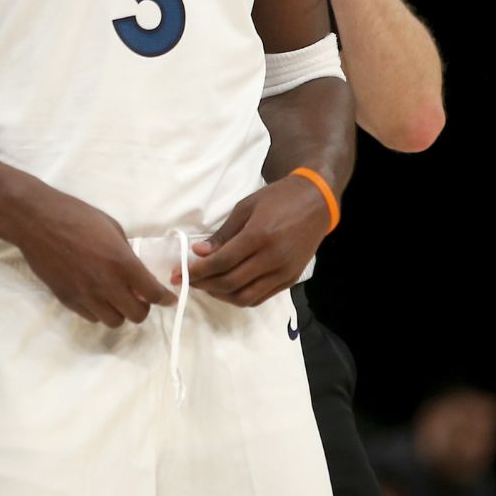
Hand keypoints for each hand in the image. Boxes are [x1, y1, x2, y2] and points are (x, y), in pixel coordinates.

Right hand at [0, 182, 175, 327]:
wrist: (36, 220)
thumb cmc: (76, 215)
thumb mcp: (112, 228)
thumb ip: (126, 253)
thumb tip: (134, 272)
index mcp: (122, 263)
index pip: (153, 294)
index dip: (165, 299)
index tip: (169, 299)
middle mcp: (106, 284)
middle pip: (136, 315)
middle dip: (143, 307)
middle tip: (139, 296)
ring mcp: (85, 295)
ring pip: (114, 321)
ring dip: (119, 311)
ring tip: (115, 297)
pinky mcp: (67, 299)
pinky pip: (91, 317)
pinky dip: (99, 310)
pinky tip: (95, 295)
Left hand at [180, 175, 330, 307]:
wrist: (316, 202)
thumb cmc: (278, 199)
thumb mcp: (245, 208)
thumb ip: (223, 234)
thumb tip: (199, 253)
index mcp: (259, 236)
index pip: (221, 263)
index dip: (197, 271)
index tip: (178, 273)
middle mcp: (272, 258)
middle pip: (230, 283)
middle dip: (203, 285)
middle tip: (186, 281)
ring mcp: (283, 272)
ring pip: (245, 297)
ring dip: (220, 295)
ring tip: (205, 285)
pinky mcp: (290, 279)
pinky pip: (260, 297)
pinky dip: (240, 297)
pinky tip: (226, 288)